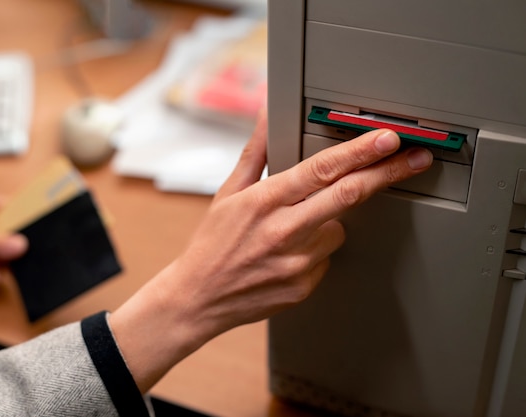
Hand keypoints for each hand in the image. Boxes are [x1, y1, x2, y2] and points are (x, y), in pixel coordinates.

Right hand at [109, 111, 433, 391]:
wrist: (199, 298)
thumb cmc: (212, 243)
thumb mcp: (228, 192)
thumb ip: (256, 151)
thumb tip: (265, 111)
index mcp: (264, 202)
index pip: (321, 170)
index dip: (359, 152)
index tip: (386, 139)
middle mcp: (283, 232)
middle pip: (348, 196)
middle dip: (386, 173)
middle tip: (414, 158)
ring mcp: (297, 263)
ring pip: (338, 229)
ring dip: (327, 222)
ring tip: (289, 231)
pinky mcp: (304, 286)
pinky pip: (326, 258)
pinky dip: (316, 250)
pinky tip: (286, 255)